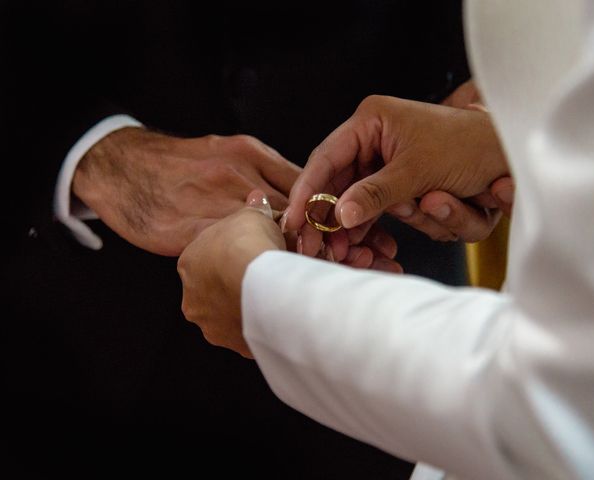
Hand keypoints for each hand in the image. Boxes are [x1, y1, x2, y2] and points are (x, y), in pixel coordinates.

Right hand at [72, 127, 300, 255]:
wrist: (120, 166)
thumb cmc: (179, 163)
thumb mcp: (226, 151)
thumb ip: (263, 173)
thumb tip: (300, 200)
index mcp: (249, 153)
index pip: (303, 185)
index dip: (319, 214)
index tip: (328, 235)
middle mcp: (236, 174)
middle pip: (291, 212)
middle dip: (309, 238)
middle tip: (322, 261)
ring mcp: (213, 201)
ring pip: (265, 234)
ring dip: (283, 256)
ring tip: (296, 274)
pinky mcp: (189, 230)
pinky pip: (231, 252)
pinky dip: (247, 266)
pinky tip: (256, 277)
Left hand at [177, 190, 284, 357]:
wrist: (264, 283)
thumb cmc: (249, 245)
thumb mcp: (252, 216)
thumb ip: (252, 209)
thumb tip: (256, 199)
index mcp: (188, 263)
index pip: (205, 258)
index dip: (229, 253)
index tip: (250, 251)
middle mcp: (192, 298)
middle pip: (213, 290)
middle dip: (234, 284)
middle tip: (262, 277)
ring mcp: (211, 325)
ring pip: (228, 316)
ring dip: (245, 308)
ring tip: (272, 298)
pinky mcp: (233, 345)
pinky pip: (247, 334)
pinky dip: (259, 326)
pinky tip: (277, 316)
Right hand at [284, 95, 509, 251]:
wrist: (507, 152)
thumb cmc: (468, 145)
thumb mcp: (417, 170)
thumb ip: (375, 194)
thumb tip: (339, 215)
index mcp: (372, 122)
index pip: (326, 157)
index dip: (307, 190)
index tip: (293, 218)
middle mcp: (374, 139)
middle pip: (337, 182)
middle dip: (331, 215)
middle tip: (318, 244)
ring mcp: (386, 162)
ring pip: (357, 199)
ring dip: (357, 223)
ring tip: (351, 245)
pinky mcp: (398, 182)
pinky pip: (378, 207)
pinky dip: (376, 224)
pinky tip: (367, 241)